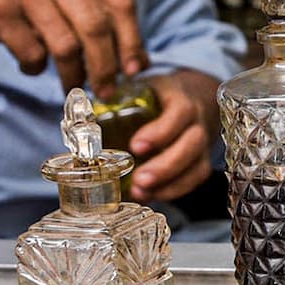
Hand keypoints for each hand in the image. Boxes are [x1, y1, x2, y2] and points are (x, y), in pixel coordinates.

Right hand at [0, 0, 145, 90]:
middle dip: (107, 66)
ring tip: (72, 86)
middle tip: (107, 90)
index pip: (120, 0)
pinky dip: (36, 67)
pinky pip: (32, 53)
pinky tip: (30, 64)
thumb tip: (133, 53)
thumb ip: (89, 4)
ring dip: (73, 75)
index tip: (137, 68)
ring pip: (66, 44)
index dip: (133, 39)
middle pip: (96, 25)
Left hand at [127, 69, 219, 202]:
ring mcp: (201, 143)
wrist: (184, 99)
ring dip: (170, 183)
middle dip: (166, 165)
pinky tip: (152, 195)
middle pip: (192, 143)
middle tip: (139, 179)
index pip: (180, 112)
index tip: (135, 146)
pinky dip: (174, 191)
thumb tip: (83, 118)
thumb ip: (116, 102)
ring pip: (197, 165)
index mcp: (179, 97)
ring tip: (142, 192)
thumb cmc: (155, 97)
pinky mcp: (200, 161)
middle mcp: (195, 120)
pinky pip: (195, 179)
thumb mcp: (139, 89)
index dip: (160, 131)